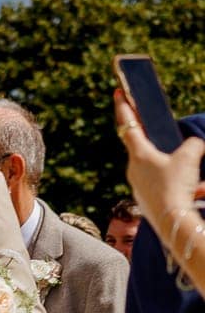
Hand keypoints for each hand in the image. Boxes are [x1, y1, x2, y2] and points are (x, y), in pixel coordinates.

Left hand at [114, 90, 204, 239]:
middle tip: (145, 118)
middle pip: (137, 144)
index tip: (118, 92)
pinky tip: (178, 180)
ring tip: (175, 158)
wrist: (171, 221)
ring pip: (147, 165)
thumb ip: (193, 144)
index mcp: (139, 154)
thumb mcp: (190, 158)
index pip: (128, 125)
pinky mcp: (144, 199)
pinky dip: (164, 176)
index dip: (124, 107)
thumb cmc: (176, 186)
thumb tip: (194, 144)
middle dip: (144, 132)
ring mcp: (137, 185)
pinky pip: (154, 181)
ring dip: (158, 158)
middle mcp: (133, 168)